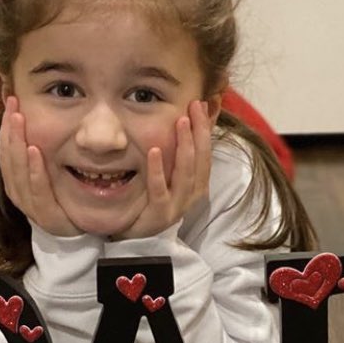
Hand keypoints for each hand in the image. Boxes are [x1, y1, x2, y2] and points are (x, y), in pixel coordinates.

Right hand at [0, 96, 79, 235]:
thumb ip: (41, 149)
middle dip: (10, 129)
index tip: (11, 100)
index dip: (6, 125)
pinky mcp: (46, 215)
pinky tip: (36, 152)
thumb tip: (36, 118)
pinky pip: (37, 190)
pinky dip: (34, 170)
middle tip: (13, 105)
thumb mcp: (49, 170)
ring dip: (17, 144)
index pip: (6, 148)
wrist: (77, 232)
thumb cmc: (62, 197)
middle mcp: (19, 190)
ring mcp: (31, 204)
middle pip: (7, 157)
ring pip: (16, 172)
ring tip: (19, 121)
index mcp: (17, 178)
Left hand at [117, 100, 212, 239]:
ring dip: (184, 146)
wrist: (137, 237)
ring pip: (186, 173)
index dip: (206, 129)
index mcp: (197, 185)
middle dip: (199, 131)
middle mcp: (191, 195)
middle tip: (195, 106)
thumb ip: (179, 155)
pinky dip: (157, 170)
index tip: (202, 105)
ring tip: (181, 122)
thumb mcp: (169, 177)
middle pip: (200, 160)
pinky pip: (159, 190)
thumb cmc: (152, 202)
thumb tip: (187, 123)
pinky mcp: (159, 214)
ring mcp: (177, 205)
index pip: (206, 153)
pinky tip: (154, 151)